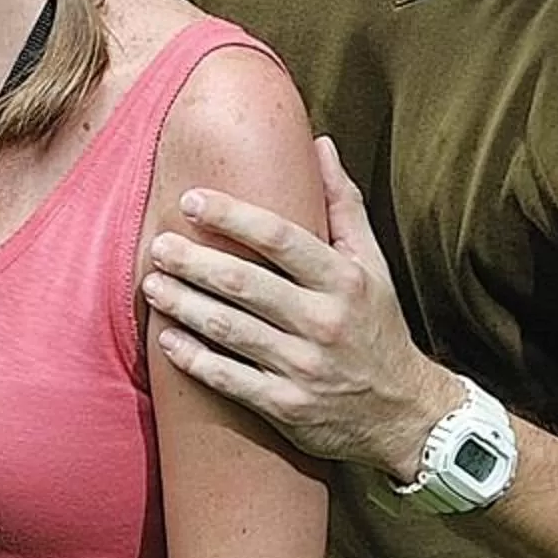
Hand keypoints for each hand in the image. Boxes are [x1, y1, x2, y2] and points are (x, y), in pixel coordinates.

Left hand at [142, 135, 463, 479]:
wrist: (405, 414)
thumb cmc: (378, 327)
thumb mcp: (372, 265)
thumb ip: (343, 204)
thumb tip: (320, 144)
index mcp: (344, 280)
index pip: (281, 238)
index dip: (232, 216)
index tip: (191, 200)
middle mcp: (324, 322)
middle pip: (246, 284)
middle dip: (194, 262)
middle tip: (158, 244)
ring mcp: (304, 367)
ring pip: (230, 330)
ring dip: (183, 305)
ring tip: (152, 284)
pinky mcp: (287, 406)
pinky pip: (230, 380)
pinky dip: (194, 359)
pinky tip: (167, 339)